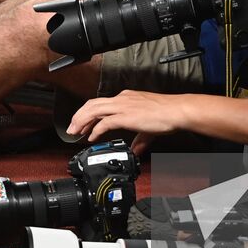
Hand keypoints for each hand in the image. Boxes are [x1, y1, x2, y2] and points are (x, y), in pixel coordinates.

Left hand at [69, 90, 184, 145]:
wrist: (176, 111)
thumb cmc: (166, 114)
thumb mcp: (148, 126)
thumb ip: (139, 139)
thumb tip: (136, 150)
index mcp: (125, 98)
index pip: (100, 103)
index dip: (88, 114)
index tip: (84, 126)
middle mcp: (121, 99)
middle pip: (91, 104)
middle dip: (79, 117)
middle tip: (72, 129)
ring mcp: (122, 106)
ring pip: (93, 110)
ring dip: (82, 122)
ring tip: (75, 133)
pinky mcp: (125, 116)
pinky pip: (104, 123)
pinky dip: (95, 131)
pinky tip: (91, 138)